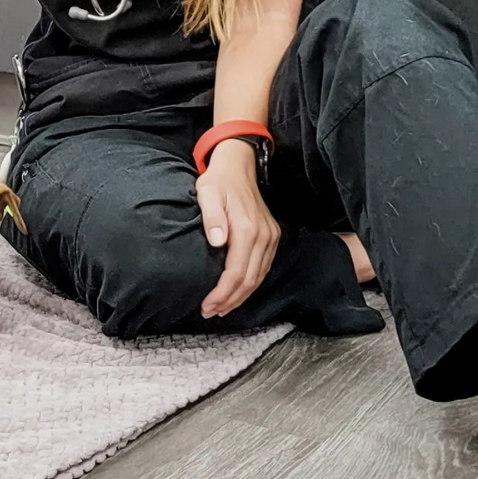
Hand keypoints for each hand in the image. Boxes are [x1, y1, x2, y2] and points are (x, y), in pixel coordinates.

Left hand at [196, 139, 279, 318]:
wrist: (238, 167)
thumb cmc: (218, 181)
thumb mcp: (207, 193)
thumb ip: (212, 217)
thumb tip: (217, 241)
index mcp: (247, 229)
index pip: (236, 272)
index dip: (222, 293)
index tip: (207, 305)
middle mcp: (263, 236)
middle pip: (249, 280)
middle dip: (230, 300)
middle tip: (210, 311)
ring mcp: (270, 237)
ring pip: (258, 277)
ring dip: (241, 296)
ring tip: (221, 307)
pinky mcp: (271, 236)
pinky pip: (263, 267)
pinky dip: (250, 283)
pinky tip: (237, 291)